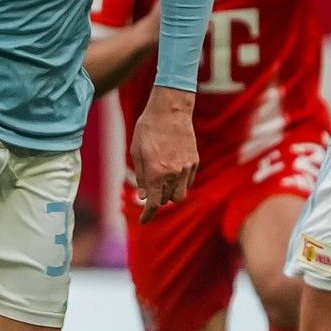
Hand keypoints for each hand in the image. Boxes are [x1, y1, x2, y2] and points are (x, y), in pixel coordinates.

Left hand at [130, 87, 197, 223]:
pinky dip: (180, 182)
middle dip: (157, 198)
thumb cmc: (148, 128)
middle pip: (167, 200)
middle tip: (150, 189)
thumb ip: (140, 176)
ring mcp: (186, 168)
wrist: (170, 109)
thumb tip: (143, 196)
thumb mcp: (136, 151)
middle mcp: (173, 173)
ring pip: (180, 194)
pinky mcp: (194, 161)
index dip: (147, 215)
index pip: (154, 203)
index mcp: (156, 172)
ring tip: (161, 180)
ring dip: (170, 193)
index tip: (142, 220)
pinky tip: (172, 171)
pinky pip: (188, 182)